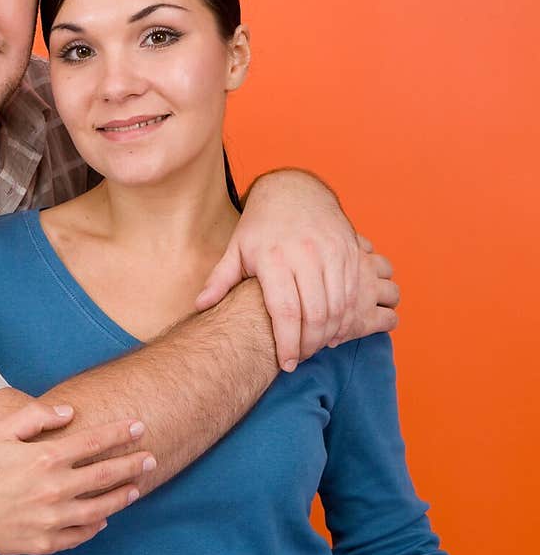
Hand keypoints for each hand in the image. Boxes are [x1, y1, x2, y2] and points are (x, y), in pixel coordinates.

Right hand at [0, 402, 153, 554]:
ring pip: (100, 507)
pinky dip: (96, 525)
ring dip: (122, 496)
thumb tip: (69, 412)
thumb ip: (36, 416)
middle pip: (105, 474)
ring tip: (136, 487)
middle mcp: (55, 489)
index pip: (94, 442)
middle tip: (151, 458)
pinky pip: (80, 534)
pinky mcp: (46, 542)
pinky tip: (105, 518)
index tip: (138, 425)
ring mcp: (53, 519)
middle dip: (132, 464)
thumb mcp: (0, 431)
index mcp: (46, 458)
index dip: (119, 432)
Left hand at [196, 169, 398, 369]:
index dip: (287, 343)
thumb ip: (220, 279)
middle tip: (301, 358)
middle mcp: (305, 254)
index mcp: (273, 257)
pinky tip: (335, 328)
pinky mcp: (349, 251)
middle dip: (310, 344)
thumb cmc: (261, 225)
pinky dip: (347, 316)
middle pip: (315, 314)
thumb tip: (200, 306)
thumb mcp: (237, 248)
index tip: (287, 364)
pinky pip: (353, 292)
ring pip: (338, 306)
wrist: (295, 190)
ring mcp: (331, 251)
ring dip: (330, 333)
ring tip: (316, 346)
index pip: (285, 311)